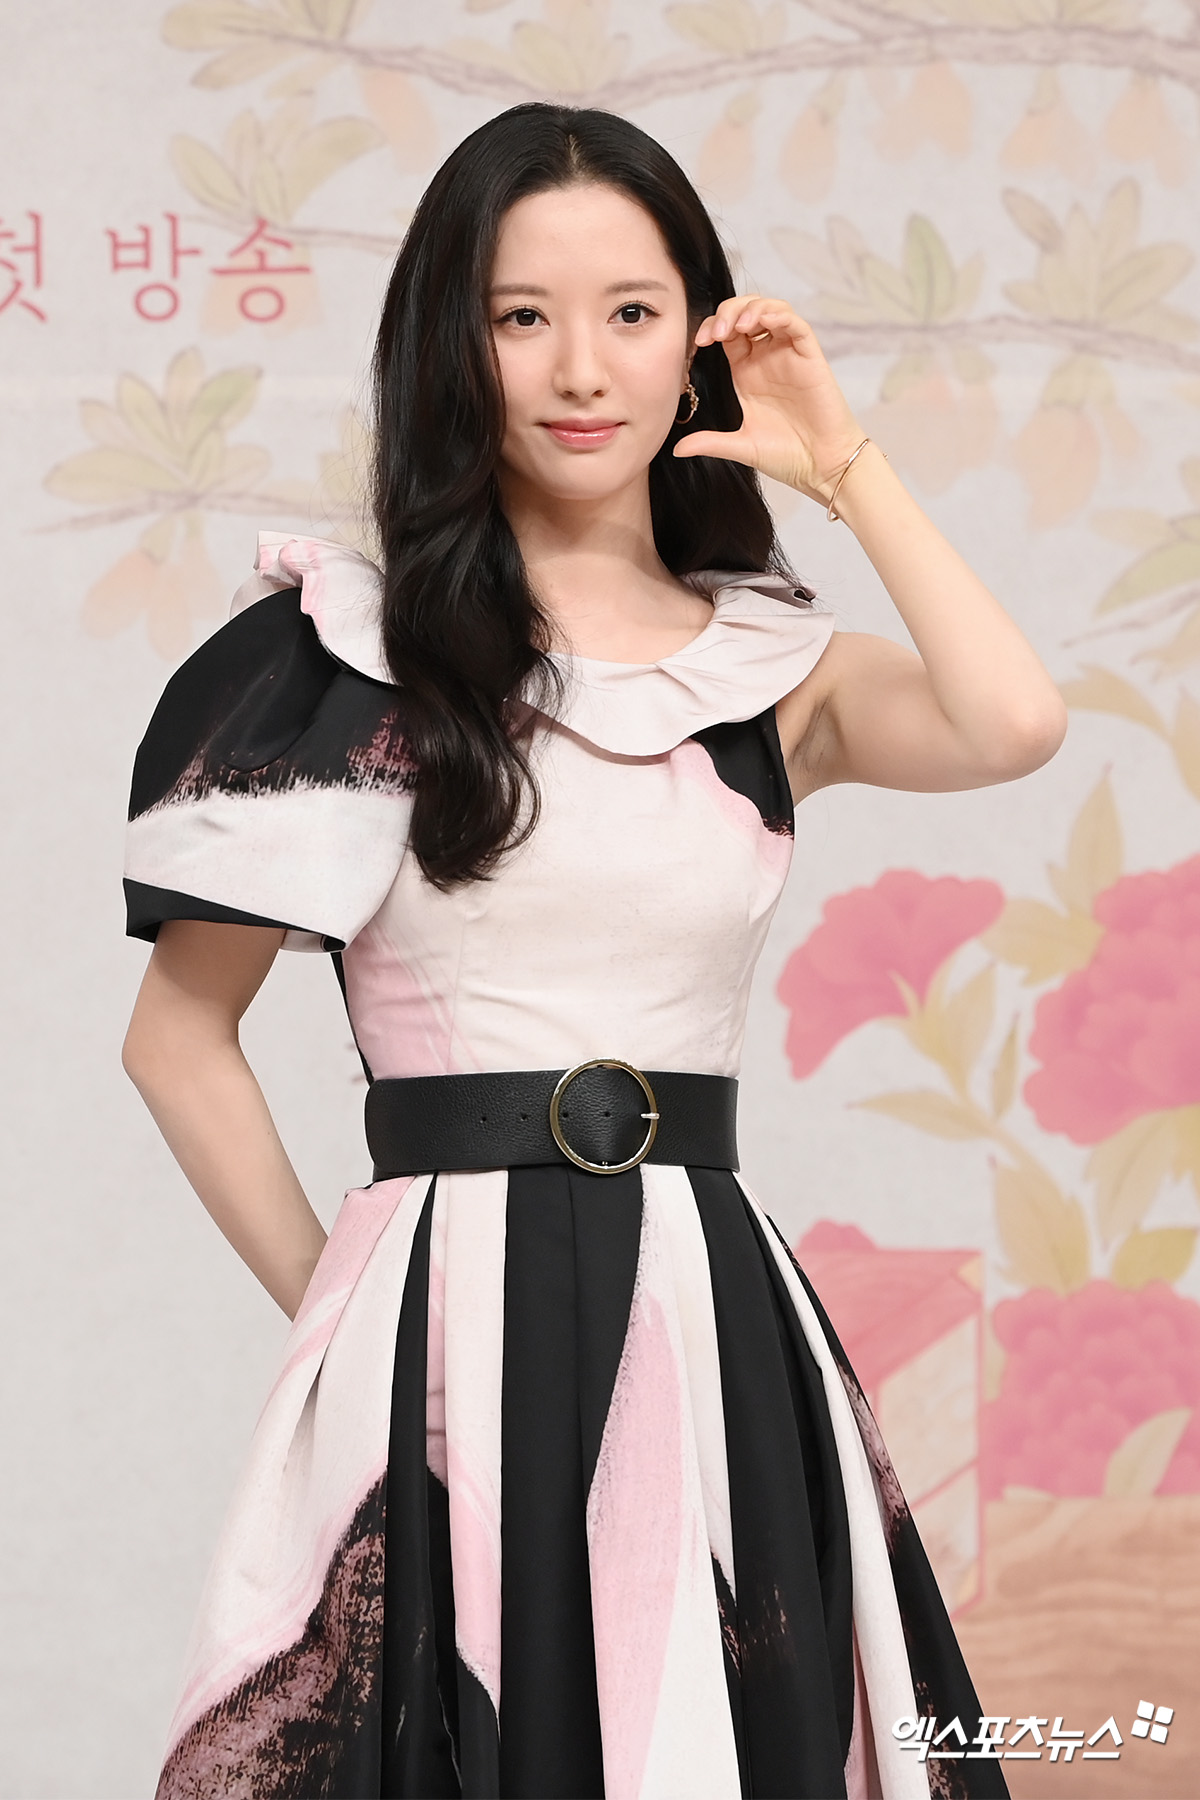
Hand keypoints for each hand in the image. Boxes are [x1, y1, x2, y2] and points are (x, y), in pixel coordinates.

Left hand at [674, 295, 864, 501]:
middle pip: (746, 313)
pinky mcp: (810, 356)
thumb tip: (675, 449)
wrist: (820, 466)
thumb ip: (709, 442)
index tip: (698, 342)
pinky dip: (778, 314)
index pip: (726, 333)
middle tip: (714, 332)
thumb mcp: (740, 446)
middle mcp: (767, 357)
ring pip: (771, 309)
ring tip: (736, 325)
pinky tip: (761, 322)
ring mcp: (789, 354)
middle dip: (727, 313)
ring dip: (751, 308)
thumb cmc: (787, 456)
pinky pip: (795, 323)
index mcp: (747, 372)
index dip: (710, 328)